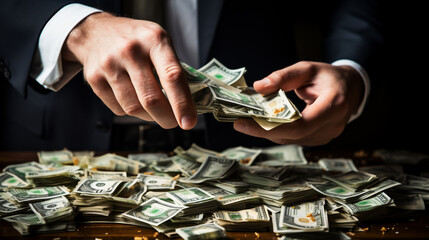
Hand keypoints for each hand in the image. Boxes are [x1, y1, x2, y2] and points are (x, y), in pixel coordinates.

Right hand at [62, 12, 196, 129]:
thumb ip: (172, 68)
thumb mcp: (159, 41)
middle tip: (174, 122)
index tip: (189, 122)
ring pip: (134, 108)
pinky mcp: (94, 78)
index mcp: (154, 39)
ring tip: (154, 109)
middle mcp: (131, 51)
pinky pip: (118, 109)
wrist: (95, 31)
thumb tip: (187, 106)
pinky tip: (134, 99)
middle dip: (166, 118)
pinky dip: (131, 111)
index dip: (182, 103)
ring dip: (149, 116)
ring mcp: (110, 64)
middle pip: (151, 99)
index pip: (172, 76)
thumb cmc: (136, 40)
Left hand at [233, 61, 363, 145]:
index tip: (243, 124)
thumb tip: (259, 87)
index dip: (269, 127)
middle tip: (239, 122)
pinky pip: (294, 139)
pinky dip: (277, 131)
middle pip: (291, 136)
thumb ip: (284, 76)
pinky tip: (263, 123)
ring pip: (290, 140)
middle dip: (262, 130)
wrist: (351, 89)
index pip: (299, 125)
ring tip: (247, 121)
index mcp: (333, 105)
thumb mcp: (308, 68)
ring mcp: (326, 136)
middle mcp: (332, 126)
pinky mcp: (319, 139)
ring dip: (268, 131)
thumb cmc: (329, 77)